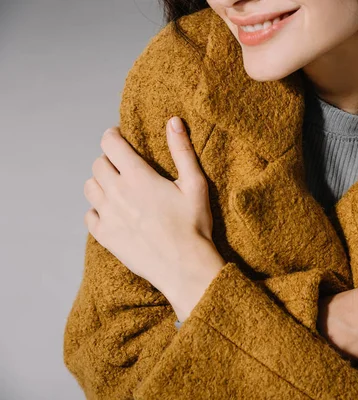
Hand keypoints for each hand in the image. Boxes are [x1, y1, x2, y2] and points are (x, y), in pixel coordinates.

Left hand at [83, 116, 225, 319]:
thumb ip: (182, 151)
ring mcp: (108, 215)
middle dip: (109, 160)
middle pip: (98, 164)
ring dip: (101, 183)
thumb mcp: (195, 184)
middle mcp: (117, 192)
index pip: (110, 144)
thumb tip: (173, 121)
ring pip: (90, 187)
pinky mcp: (105, 236)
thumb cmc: (194, 225)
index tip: (118, 137)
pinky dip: (98, 210)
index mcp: (138, 176)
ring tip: (117, 188)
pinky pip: (89, 215)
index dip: (112, 136)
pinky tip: (114, 213)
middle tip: (123, 166)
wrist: (184, 266)